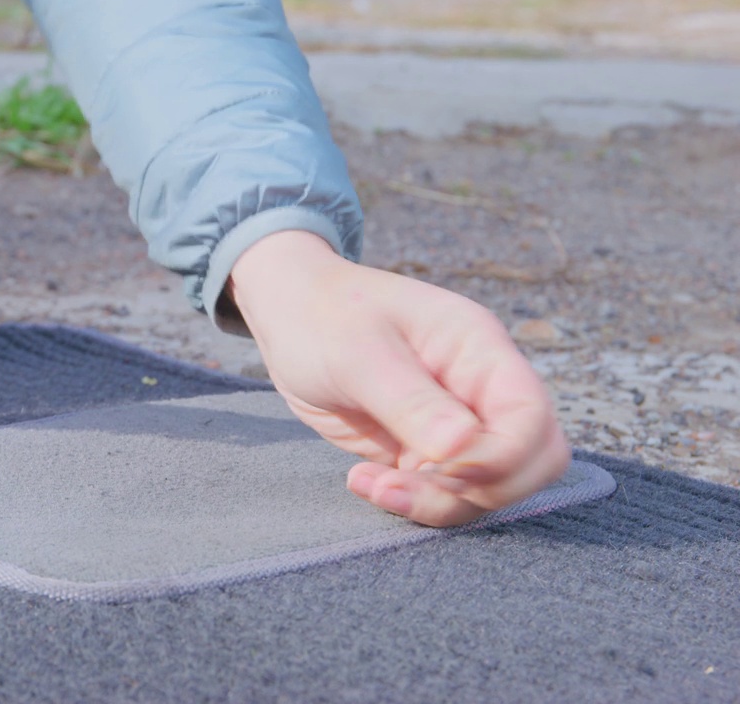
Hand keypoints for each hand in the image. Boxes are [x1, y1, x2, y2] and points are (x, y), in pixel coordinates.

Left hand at [228, 230, 569, 526]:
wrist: (289, 316)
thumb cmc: (324, 317)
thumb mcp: (359, 352)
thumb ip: (410, 400)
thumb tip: (460, 447)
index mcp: (479, 350)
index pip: (530, 418)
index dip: (499, 457)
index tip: (438, 466)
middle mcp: (479, 390)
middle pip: (530, 463)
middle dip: (477, 490)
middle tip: (404, 482)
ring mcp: (454, 425)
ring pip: (486, 489)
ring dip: (435, 502)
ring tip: (371, 483)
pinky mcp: (422, 452)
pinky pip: (442, 495)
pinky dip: (409, 501)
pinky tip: (362, 480)